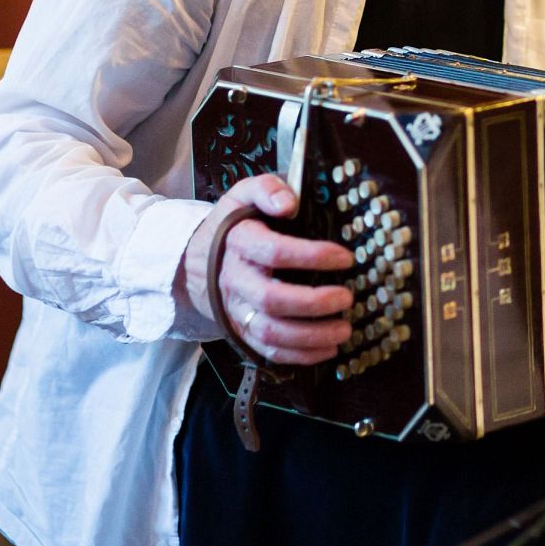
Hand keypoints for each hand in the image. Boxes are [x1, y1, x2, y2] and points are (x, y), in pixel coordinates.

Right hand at [182, 173, 353, 364]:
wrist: (198, 259)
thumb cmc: (235, 225)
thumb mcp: (245, 194)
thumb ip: (267, 189)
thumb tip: (289, 203)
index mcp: (239, 242)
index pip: (273, 251)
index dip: (311, 256)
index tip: (345, 258)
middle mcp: (236, 280)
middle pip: (272, 299)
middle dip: (313, 303)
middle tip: (346, 298)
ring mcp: (237, 309)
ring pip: (270, 332)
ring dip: (310, 336)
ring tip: (344, 330)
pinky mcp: (242, 330)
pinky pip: (267, 351)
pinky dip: (299, 355)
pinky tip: (328, 350)